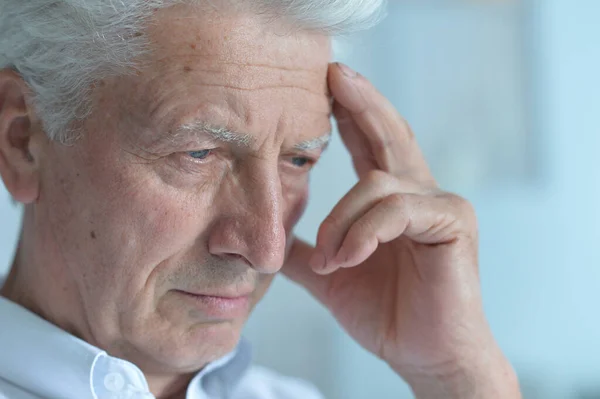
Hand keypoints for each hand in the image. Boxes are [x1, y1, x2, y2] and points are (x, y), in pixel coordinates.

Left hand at [282, 63, 519, 397]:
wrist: (425, 356)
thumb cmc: (387, 313)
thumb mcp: (330, 273)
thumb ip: (300, 249)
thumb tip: (261, 234)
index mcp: (392, 199)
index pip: (369, 143)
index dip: (349, 112)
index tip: (323, 85)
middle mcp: (419, 192)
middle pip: (389, 133)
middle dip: (361, 102)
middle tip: (334, 75)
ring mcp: (439, 204)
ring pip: (377, 183)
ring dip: (339, 221)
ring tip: (326, 260)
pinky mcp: (452, 223)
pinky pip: (396, 210)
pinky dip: (362, 233)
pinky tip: (345, 260)